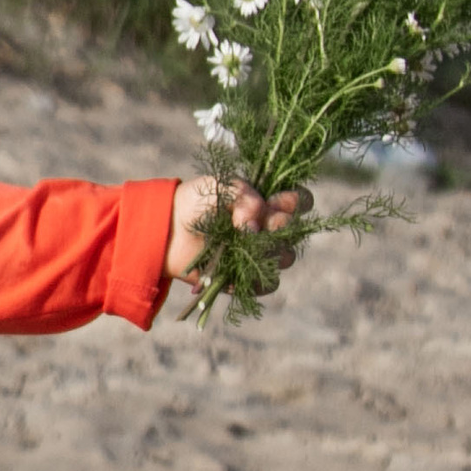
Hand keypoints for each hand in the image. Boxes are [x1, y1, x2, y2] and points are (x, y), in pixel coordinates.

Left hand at [166, 177, 311, 292]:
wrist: (168, 227)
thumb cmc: (196, 201)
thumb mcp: (221, 186)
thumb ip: (246, 197)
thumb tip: (254, 229)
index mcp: (269, 202)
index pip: (301, 201)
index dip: (295, 202)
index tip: (274, 201)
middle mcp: (270, 229)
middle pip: (295, 231)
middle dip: (277, 225)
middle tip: (250, 223)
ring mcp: (261, 255)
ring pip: (286, 257)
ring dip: (266, 250)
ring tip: (238, 243)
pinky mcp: (248, 278)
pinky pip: (268, 284)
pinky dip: (255, 276)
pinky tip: (234, 265)